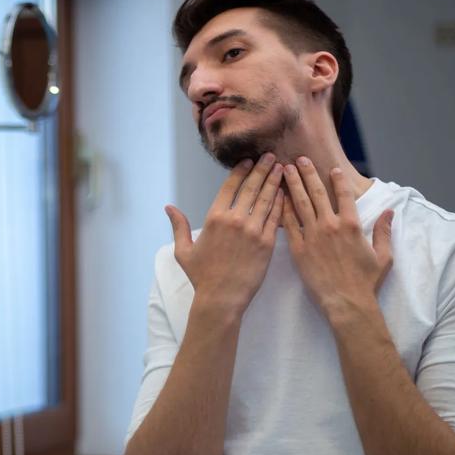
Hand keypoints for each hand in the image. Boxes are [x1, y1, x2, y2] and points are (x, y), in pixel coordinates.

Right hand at [165, 154, 284, 314]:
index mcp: (214, 218)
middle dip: (262, 169)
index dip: (241, 171)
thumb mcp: (183, 250)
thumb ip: (178, 226)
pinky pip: (276, 217)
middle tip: (270, 156)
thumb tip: (169, 207)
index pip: (230, 186)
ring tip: (281, 168)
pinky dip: (281, 203)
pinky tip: (285, 193)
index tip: (248, 161)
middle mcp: (234, 219)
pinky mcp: (267, 243)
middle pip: (251, 187)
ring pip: (266, 199)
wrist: (222, 298)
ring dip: (274, 181)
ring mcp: (253, 230)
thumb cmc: (201, 276)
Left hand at [281, 158, 393, 321]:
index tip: (330, 168)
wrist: (346, 303)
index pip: (343, 194)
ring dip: (293, 184)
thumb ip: (384, 231)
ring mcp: (312, 236)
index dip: (337, 179)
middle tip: (299, 159)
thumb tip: (390, 212)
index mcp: (352, 225)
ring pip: (300, 203)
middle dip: (308, 173)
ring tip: (285, 170)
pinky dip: (283, 208)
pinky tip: (277, 197)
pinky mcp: (298, 249)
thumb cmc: (366, 282)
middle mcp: (330, 225)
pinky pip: (289, 224)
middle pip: (317, 193)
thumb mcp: (383, 256)